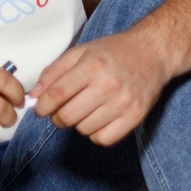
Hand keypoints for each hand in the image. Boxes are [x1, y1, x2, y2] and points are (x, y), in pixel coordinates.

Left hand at [31, 29, 171, 145]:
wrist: (155, 52)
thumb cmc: (116, 51)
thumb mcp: (82, 51)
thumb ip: (54, 72)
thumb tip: (35, 96)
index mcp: (92, 66)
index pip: (56, 95)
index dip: (42, 107)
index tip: (42, 109)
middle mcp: (108, 85)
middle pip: (67, 117)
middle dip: (58, 117)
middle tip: (63, 110)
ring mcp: (124, 102)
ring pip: (84, 129)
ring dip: (80, 123)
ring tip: (88, 109)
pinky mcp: (136, 116)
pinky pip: (103, 139)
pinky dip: (97, 133)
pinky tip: (101, 119)